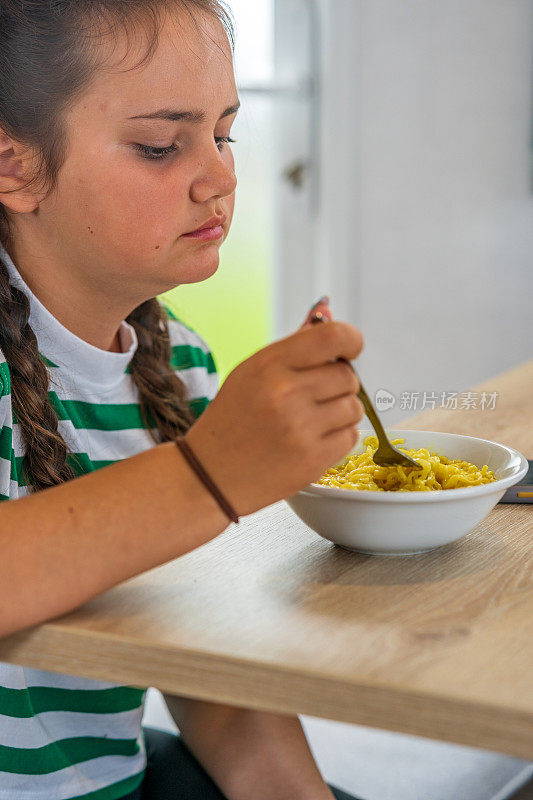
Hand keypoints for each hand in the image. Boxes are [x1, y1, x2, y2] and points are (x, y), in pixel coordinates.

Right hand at [186, 318, 363, 516]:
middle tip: (313, 397)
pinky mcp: (312, 460)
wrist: (211, 476)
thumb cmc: (233, 419)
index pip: (334, 337)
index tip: (350, 349)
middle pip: (348, 375)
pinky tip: (311, 440)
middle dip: (338, 383)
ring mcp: (301, 428)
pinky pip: (351, 436)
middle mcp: (286, 393)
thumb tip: (329, 310)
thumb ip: (295, 344)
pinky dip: (338, 437)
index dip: (352, 340)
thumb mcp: (252, 373)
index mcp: (269, 364)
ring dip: (340, 412)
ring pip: (354, 407)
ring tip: (310, 420)